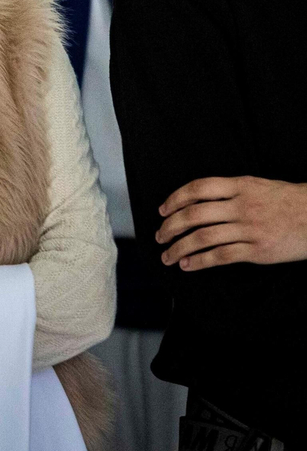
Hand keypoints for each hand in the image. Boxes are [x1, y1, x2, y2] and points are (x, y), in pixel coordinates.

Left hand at [155, 176, 306, 270]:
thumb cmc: (290, 201)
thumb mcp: (259, 185)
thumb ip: (231, 190)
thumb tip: (198, 198)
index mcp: (240, 186)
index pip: (197, 188)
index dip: (175, 199)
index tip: (162, 211)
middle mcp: (242, 206)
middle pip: (193, 215)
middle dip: (170, 227)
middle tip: (159, 236)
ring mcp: (249, 229)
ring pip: (202, 238)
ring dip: (179, 248)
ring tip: (167, 255)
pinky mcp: (258, 251)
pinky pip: (221, 256)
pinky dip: (199, 261)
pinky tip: (187, 265)